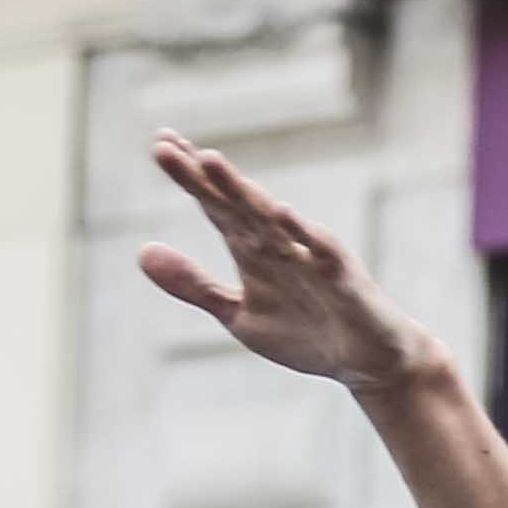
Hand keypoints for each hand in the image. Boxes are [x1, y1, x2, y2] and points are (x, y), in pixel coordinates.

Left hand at [142, 136, 443, 394]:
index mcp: (251, 249)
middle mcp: (277, 241)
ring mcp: (308, 254)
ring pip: (268, 217)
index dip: (188, 178)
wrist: (366, 361)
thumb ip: (194, 284)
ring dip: (239, 190)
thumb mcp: (238, 315)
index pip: (215, 204)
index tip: (158, 147)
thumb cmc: (305, 332)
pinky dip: (301, 232)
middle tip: (163, 146)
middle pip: (232, 202)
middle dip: (200, 176)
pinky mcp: (340, 275)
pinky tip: (280, 212)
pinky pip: (320, 250)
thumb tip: (141, 252)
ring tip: (209, 162)